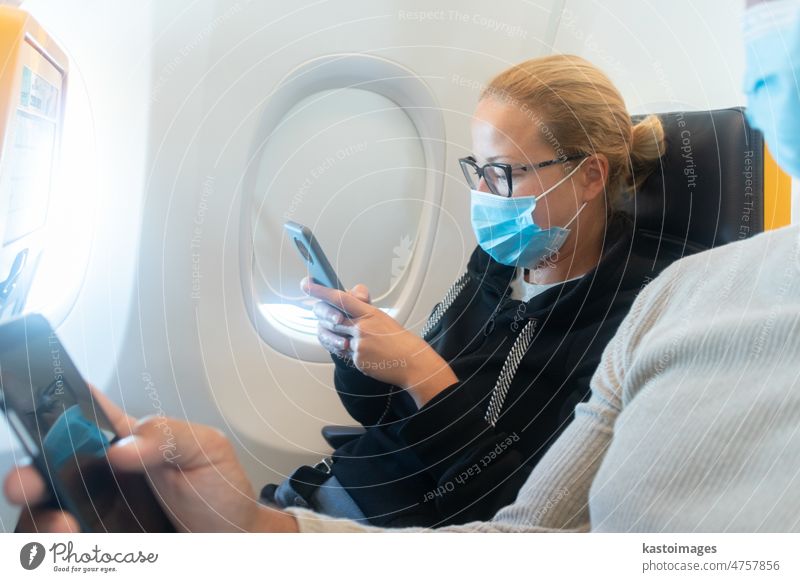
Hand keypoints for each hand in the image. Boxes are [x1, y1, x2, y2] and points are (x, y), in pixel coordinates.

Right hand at [3, 385, 297, 532]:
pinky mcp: (103, 546)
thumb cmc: (221, 490)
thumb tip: (120, 446)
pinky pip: (66, 552)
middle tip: (30, 487)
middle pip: (46, 475)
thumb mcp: (205, 448)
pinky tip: (79, 544)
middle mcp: (102, 480)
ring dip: (42, 521)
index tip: (40, 426)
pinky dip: (60, 550)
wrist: (237, 538)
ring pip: (45, 517)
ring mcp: (97, 516)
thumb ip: (167, 435)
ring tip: (66, 528)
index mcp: (124, 445)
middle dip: (28, 479)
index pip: (77, 422)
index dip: (51, 419)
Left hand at [302, 278, 458, 406]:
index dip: (321, 290)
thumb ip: (362, 309)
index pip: (341, 298)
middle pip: (331, 318)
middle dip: (322, 316)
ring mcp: (359, 343)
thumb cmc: (397, 340)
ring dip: (333, 336)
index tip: (306, 283)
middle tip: (316, 310)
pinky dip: (348, 352)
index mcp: (369, 312)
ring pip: (333, 336)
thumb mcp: (382, 318)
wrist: (412, 362)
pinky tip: (363, 353)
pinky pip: (343, 353)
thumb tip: (347, 300)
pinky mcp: (357, 358)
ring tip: (346, 338)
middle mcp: (362, 326)